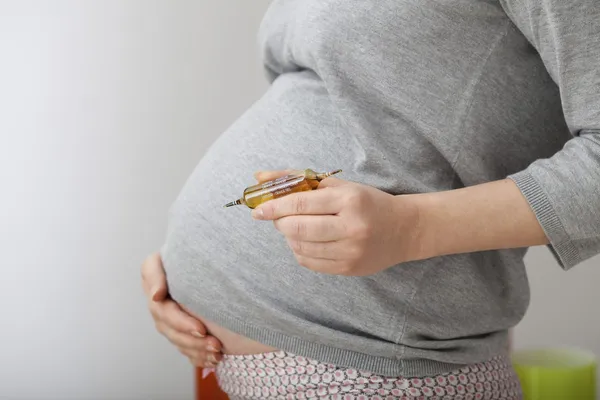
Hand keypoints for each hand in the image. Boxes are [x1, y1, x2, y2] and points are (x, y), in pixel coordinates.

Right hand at [141, 253, 222, 367]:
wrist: (197, 252)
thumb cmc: (186, 248)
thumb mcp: (167, 253)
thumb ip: (157, 272)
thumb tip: (156, 296)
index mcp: (153, 282)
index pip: (162, 309)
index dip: (181, 322)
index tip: (201, 328)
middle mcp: (157, 303)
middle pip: (171, 329)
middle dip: (193, 340)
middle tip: (215, 343)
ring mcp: (167, 317)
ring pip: (179, 341)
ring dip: (197, 350)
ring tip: (217, 353)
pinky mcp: (179, 327)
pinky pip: (185, 348)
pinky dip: (198, 357)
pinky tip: (213, 361)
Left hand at [251, 171, 421, 275]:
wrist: (404, 230)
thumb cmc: (368, 203)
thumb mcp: (339, 185)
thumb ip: (299, 179)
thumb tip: (260, 177)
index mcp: (349, 199)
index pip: (301, 203)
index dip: (274, 207)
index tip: (258, 208)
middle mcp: (351, 226)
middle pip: (297, 228)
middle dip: (279, 223)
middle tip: (277, 219)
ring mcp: (351, 251)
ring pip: (301, 247)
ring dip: (289, 237)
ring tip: (296, 228)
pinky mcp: (349, 269)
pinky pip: (310, 262)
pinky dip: (300, 251)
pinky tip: (307, 241)